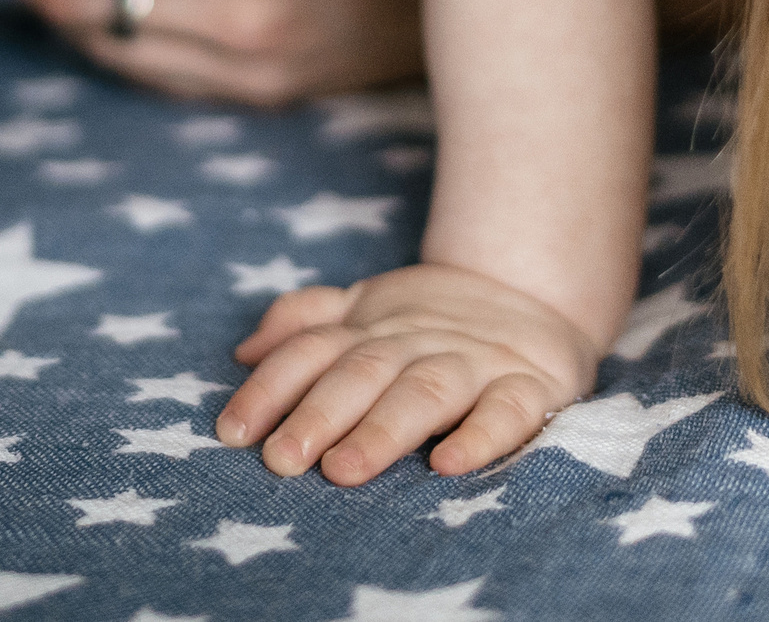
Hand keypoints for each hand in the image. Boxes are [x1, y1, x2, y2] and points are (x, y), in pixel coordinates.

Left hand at [215, 263, 597, 485]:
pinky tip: (448, 465)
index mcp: (373, 327)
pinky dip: (480, 437)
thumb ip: (306, 323)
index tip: (232, 431)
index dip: (270, 388)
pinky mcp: (526, 387)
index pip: (313, 350)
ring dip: (383, 429)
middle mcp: (417, 341)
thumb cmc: (433, 322)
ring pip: (424, 391)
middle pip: (363, 371)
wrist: (535, 298)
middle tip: (281, 458)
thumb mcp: (366, 308)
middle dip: (320, 413)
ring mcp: (472, 362)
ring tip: (344, 470)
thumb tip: (243, 351)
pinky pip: (506, 410)